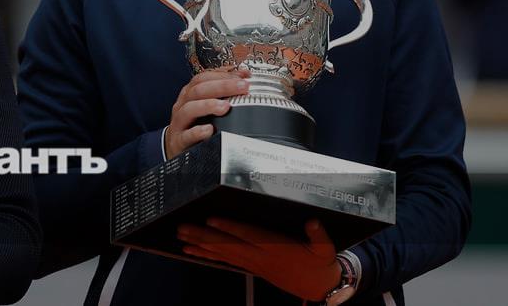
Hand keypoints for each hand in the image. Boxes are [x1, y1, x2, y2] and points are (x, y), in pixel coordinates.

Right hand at [164, 68, 249, 159]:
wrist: (176, 145)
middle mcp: (183, 104)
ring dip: (208, 106)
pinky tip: (209, 130)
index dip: (223, 75)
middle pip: (198, 90)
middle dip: (222, 86)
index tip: (243, 77)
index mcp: (190, 93)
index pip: (203, 78)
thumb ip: (223, 88)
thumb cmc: (194, 122)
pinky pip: (187, 135)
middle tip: (242, 87)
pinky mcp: (179, 141)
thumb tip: (244, 74)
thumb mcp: (205, 103)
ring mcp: (180, 122)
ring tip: (226, 106)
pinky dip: (198, 132)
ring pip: (190, 109)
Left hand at [177, 218, 342, 301]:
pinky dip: (208, 256)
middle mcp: (260, 257)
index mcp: (275, 249)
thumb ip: (319, 236)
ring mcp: (254, 264)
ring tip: (182, 239)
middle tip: (183, 229)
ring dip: (201, 246)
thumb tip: (313, 222)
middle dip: (204, 237)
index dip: (230, 228)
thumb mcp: (326, 250)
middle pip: (228, 245)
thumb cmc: (320, 264)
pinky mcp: (251, 268)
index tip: (213, 220)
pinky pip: (226, 261)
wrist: (318, 288)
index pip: (249, 236)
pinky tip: (193, 252)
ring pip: (223, 254)